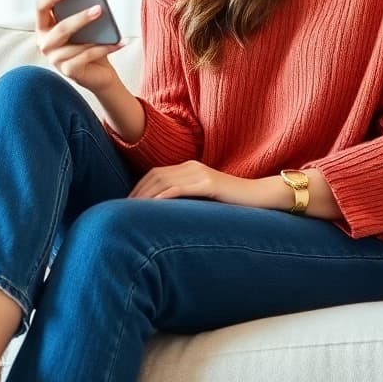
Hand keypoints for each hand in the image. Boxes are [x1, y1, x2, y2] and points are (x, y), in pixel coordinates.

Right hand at [35, 0, 122, 93]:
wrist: (97, 72)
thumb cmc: (89, 43)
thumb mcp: (89, 23)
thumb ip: (92, 4)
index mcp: (45, 26)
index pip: (41, 8)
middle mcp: (45, 43)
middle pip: (60, 28)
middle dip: (80, 18)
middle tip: (99, 8)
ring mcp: (55, 59)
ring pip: (74, 45)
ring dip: (94, 35)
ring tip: (111, 27)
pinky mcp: (68, 71)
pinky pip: (86, 57)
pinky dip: (103, 49)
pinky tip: (118, 43)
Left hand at [129, 161, 252, 204]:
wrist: (260, 196)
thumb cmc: (232, 202)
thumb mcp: (204, 198)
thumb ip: (187, 199)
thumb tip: (165, 215)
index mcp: (189, 168)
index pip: (155, 174)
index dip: (138, 188)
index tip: (126, 205)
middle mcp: (192, 166)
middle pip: (155, 176)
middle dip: (137, 192)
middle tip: (122, 210)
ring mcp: (201, 173)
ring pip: (164, 181)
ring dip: (145, 196)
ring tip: (132, 211)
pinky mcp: (209, 183)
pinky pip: (181, 188)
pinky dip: (164, 195)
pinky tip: (153, 206)